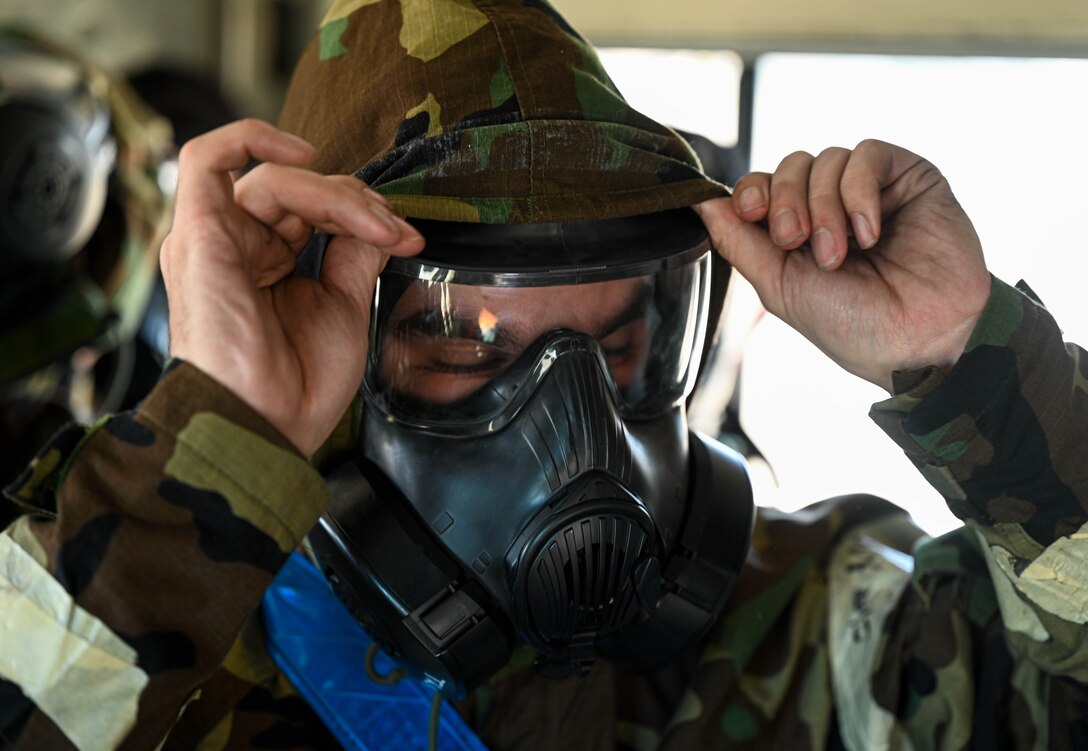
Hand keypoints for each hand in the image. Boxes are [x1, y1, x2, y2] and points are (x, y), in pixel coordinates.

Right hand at [162, 119, 423, 453]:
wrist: (267, 425)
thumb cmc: (298, 386)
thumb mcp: (342, 306)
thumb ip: (352, 253)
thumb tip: (373, 219)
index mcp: (263, 264)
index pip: (310, 210)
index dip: (362, 212)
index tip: (404, 237)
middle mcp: (234, 246)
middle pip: (298, 191)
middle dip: (358, 204)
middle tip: (397, 232)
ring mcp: (213, 239)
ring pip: (275, 181)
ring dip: (336, 195)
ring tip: (376, 228)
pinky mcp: (199, 235)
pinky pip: (208, 160)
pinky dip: (253, 139)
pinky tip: (304, 156)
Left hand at [694, 139, 989, 391]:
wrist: (921, 342)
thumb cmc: (854, 326)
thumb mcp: (781, 286)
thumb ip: (738, 241)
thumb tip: (698, 201)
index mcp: (798, 232)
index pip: (762, 185)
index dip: (752, 191)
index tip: (751, 212)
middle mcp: (832, 206)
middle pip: (789, 166)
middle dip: (785, 201)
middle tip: (797, 242)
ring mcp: (870, 190)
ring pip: (825, 160)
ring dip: (824, 206)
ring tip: (840, 253)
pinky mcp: (909, 178)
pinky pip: (868, 155)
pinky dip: (858, 191)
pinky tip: (868, 232)